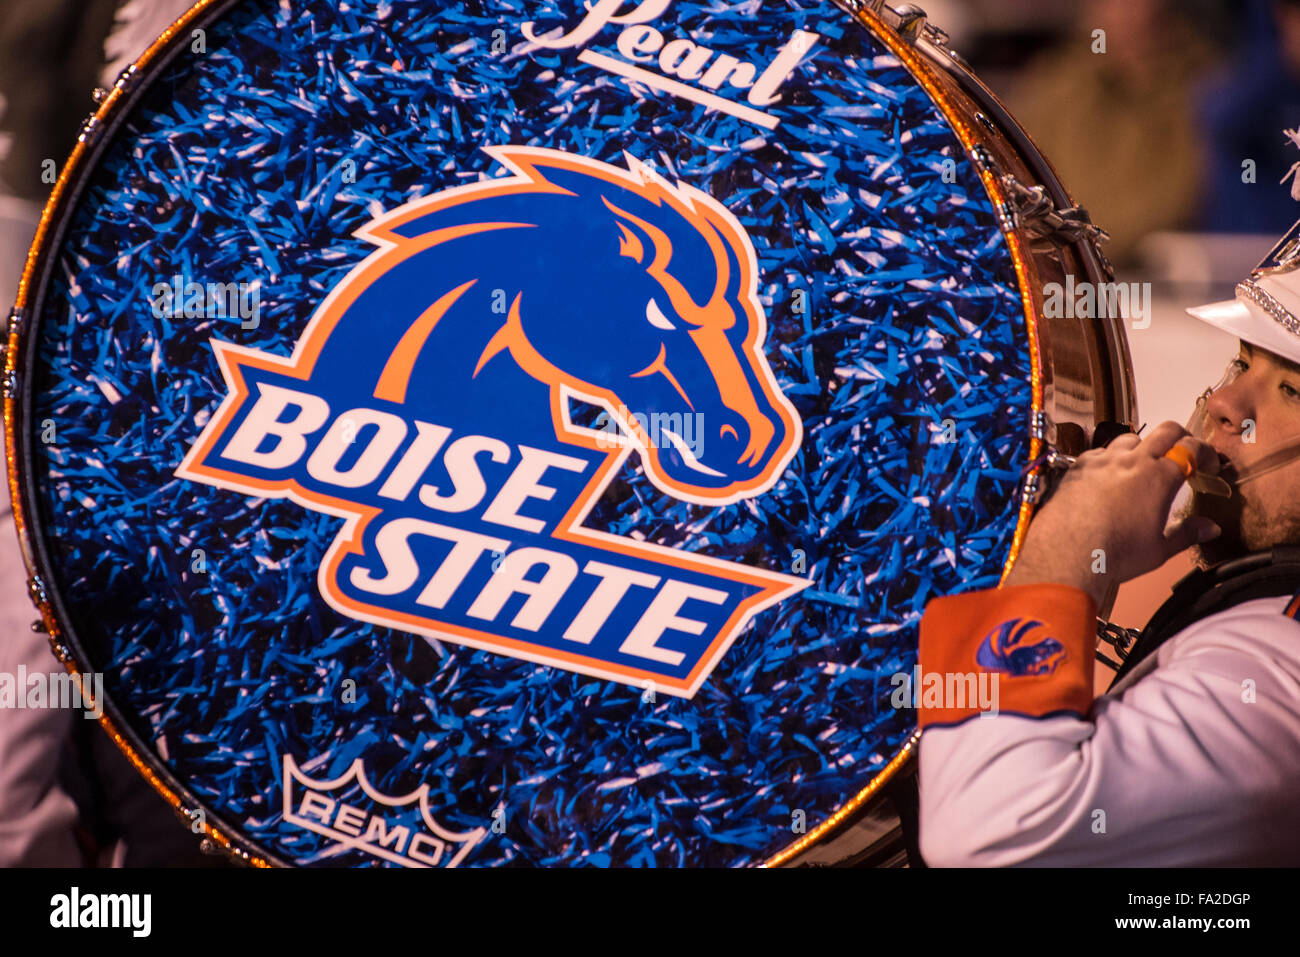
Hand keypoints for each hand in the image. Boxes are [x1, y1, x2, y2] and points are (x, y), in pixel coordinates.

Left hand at [1002, 422, 1221, 607]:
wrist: (1067, 553)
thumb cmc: (1117, 554)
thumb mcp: (1159, 549)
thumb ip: (1187, 533)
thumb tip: (1212, 528)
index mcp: (1159, 477)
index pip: (1192, 449)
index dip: (1205, 453)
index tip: (1208, 465)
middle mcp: (1132, 460)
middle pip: (1165, 431)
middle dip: (1180, 437)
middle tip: (1183, 454)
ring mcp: (1103, 460)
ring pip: (1130, 438)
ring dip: (1142, 447)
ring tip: (1142, 466)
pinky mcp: (1079, 466)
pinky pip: (1100, 452)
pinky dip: (1111, 458)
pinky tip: (1108, 477)